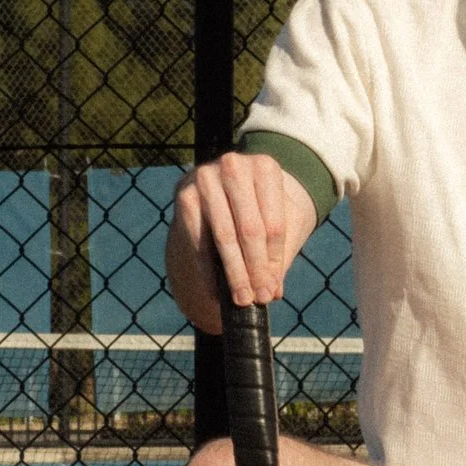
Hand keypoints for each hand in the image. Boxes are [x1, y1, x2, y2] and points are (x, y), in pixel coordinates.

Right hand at [167, 152, 318, 332]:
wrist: (228, 185)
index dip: (273, 260)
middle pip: (249, 229)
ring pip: (224, 236)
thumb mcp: (280, 221)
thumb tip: (272, 291)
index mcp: (266, 167)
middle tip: (258, 298)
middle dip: (254, 269)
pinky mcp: (184, 194)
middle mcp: (235, 167)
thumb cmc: (262, 206)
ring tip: (241, 299)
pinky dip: (208, 269)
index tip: (272, 290)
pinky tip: (215, 291)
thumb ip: (278, 254)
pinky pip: (198, 240)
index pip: (274, 224)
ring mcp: (206, 177)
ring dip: (233, 273)